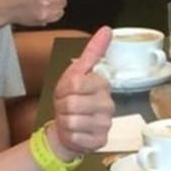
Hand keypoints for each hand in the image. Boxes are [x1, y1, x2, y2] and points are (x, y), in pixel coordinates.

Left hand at [47, 26, 114, 156]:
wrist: (67, 127)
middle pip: (72, 103)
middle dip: (62, 106)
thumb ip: (92, 52)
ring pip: (73, 121)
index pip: (76, 83)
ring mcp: (106, 123)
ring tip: (70, 120)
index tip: (67, 91)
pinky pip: (77, 137)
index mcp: (102, 84)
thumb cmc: (71, 99)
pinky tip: (75, 133)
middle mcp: (108, 104)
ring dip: (65, 121)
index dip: (63, 89)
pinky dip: (70, 135)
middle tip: (66, 108)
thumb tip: (107, 29)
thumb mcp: (76, 73)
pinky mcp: (101, 141)